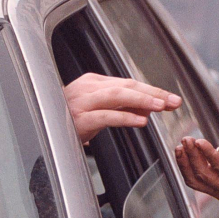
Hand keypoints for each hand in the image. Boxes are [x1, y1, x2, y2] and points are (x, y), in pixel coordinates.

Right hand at [64, 73, 181, 142]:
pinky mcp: (78, 120)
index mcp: (94, 83)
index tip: (172, 99)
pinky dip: (125, 117)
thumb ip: (123, 107)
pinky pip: (105, 116)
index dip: (153, 91)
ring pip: (116, 96)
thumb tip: (150, 109)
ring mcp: (81, 103)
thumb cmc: (72, 120)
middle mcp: (88, 89)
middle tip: (174, 101)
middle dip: (153, 93)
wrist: (44, 134)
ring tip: (160, 106)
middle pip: (126, 86)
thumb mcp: (100, 110)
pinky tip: (140, 121)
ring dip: (141, 100)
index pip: (129, 84)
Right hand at [175, 137, 218, 202]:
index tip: (178, 148)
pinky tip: (203, 142)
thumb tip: (199, 150)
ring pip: (204, 173)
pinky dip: (209, 153)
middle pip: (195, 178)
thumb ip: (216, 158)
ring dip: (194, 154)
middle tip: (181, 142)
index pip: (194, 179)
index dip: (184, 164)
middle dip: (185, 160)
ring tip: (189, 140)